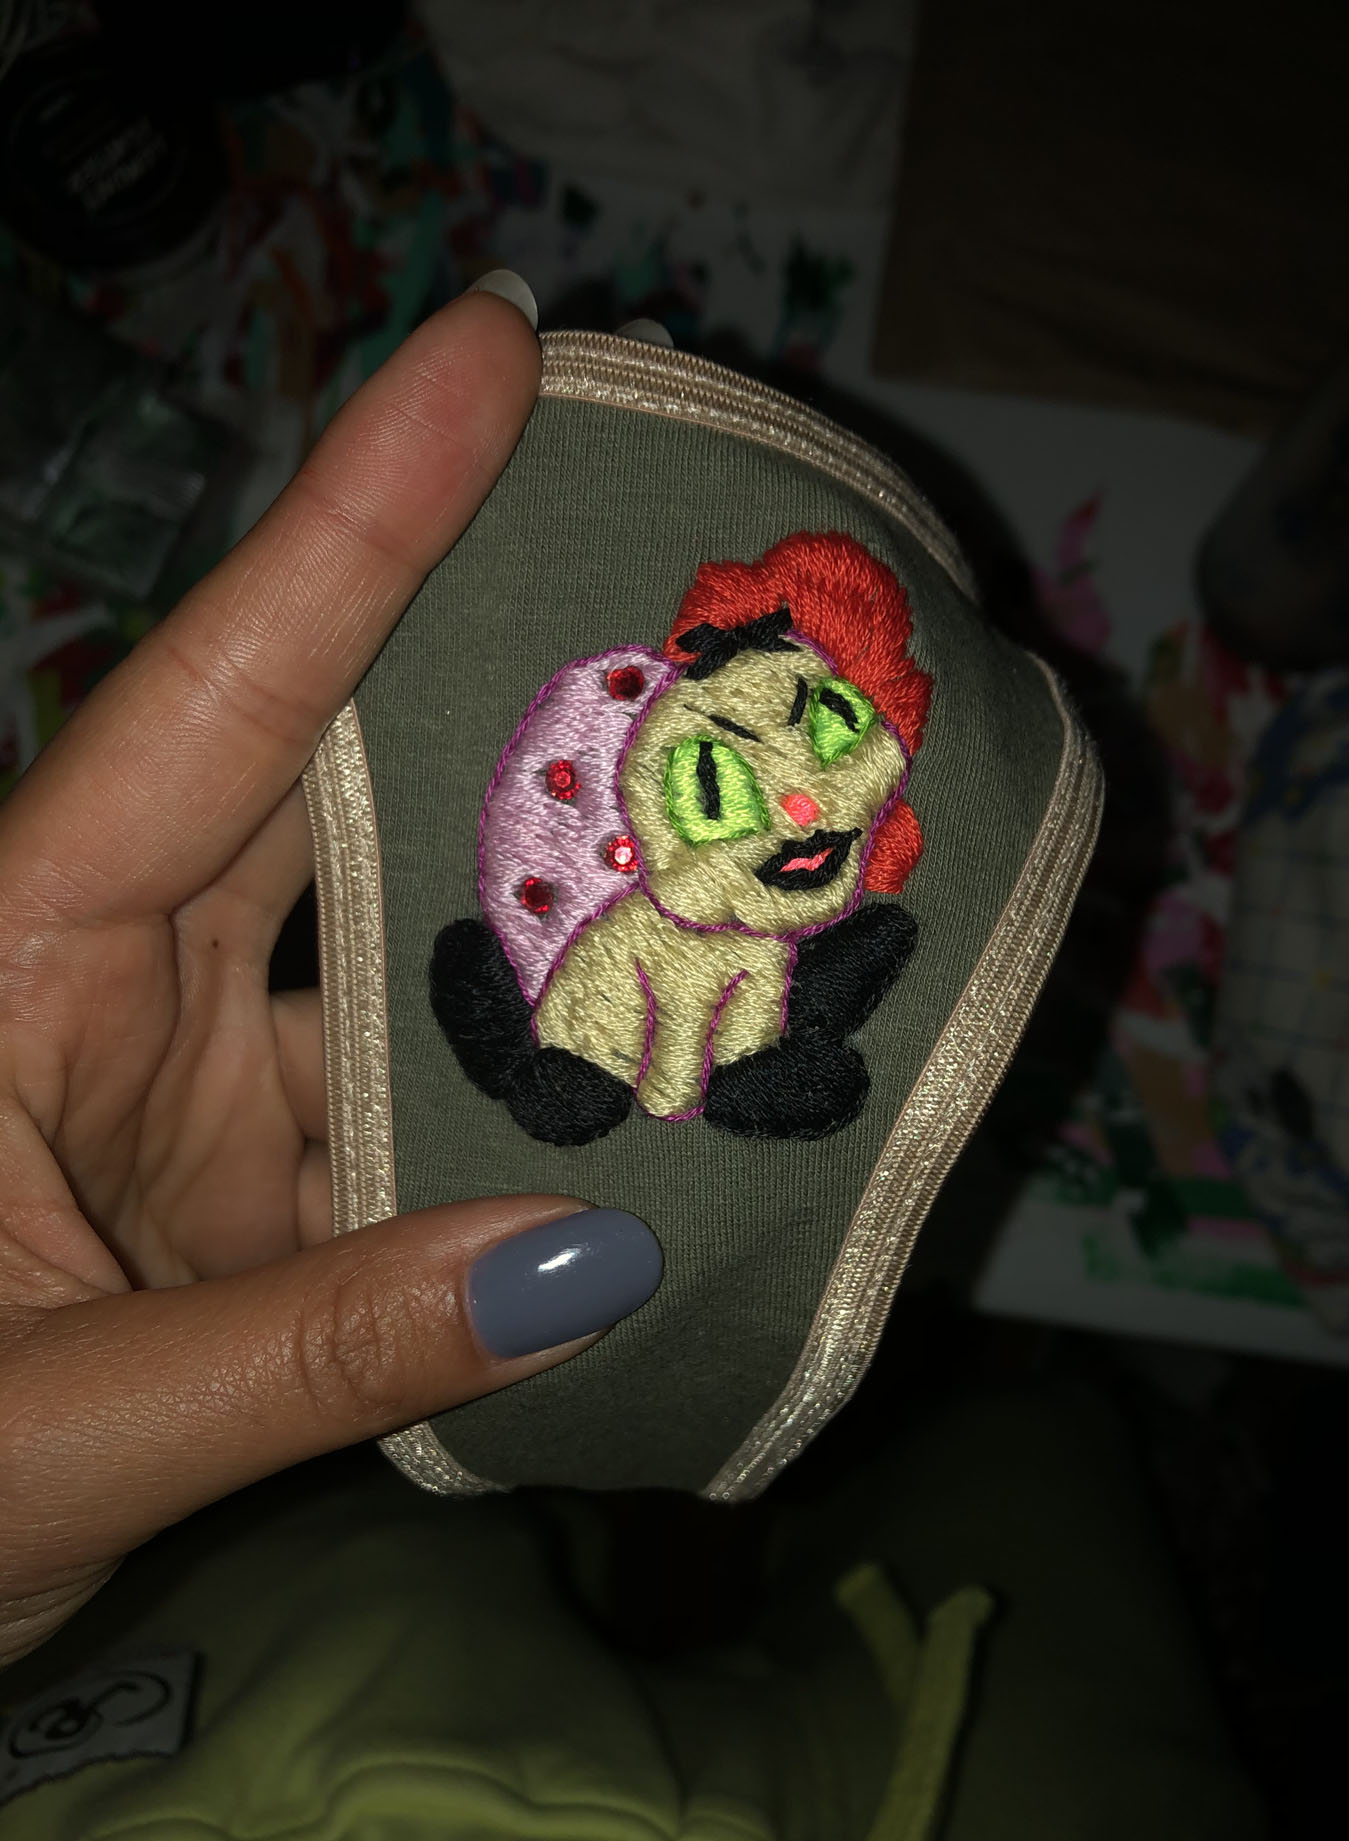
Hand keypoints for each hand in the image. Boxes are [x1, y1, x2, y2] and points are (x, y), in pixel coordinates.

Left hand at [0, 288, 655, 1668]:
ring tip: (727, 863)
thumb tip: (592, 1264)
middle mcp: (106, 985)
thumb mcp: (49, 1434)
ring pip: (389, 960)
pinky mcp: (241, 1184)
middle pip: (318, 781)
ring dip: (541, 938)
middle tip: (677, 577)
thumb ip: (313, 1355)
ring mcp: (183, 1086)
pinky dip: (519, 1121)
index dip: (356, 524)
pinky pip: (404, 1111)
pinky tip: (654, 1109)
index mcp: (9, 965)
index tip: (497, 350)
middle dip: (492, 675)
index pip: (207, 708)